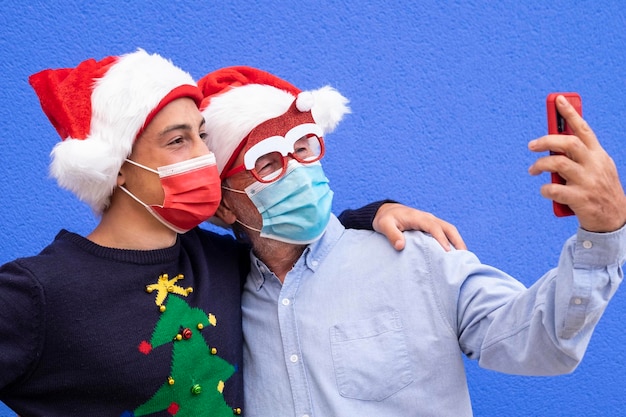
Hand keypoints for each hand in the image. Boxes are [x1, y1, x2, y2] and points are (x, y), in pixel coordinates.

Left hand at [373, 203, 466, 250]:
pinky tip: (455, 253)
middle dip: (457, 241)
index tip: (447, 252)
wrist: (386, 211)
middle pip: (448, 228)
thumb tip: (400, 246)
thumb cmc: (385, 219)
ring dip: (458, 241)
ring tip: (464, 257)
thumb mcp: (384, 225)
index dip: (441, 239)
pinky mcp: (431, 226)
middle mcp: (428, 218)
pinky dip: (453, 241)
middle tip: (464, 256)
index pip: (434, 227)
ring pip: (449, 230)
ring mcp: (431, 221)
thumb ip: (392, 234)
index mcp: (418, 217)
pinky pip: (445, 232)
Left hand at [528, 95, 625, 231]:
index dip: (570, 113)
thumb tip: (553, 144)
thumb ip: (580, 155)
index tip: (558, 100)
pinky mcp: (581, 199)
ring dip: (540, 165)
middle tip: (531, 145)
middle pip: (568, 143)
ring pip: (559, 164)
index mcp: (598, 155)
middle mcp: (594, 165)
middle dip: (547, 141)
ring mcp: (588, 182)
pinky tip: (545, 191)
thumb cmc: (598, 189)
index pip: (583, 129)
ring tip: (533, 170)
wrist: (614, 219)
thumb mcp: (597, 168)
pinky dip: (545, 189)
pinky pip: (555, 190)